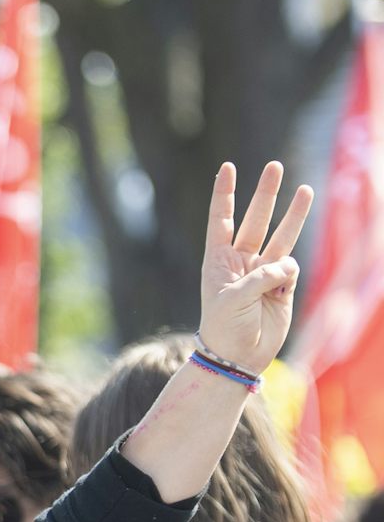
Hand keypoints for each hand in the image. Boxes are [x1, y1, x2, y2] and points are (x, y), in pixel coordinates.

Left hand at [196, 162, 311, 371]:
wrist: (238, 356)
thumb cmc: (224, 326)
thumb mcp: (234, 298)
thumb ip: (261, 277)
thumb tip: (287, 266)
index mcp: (217, 259)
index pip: (221, 219)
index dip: (224, 194)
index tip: (227, 167)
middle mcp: (240, 261)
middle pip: (255, 219)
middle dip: (265, 194)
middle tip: (275, 166)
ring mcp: (263, 271)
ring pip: (280, 235)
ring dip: (292, 213)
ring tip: (304, 188)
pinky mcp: (283, 285)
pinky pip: (291, 268)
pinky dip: (289, 274)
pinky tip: (280, 288)